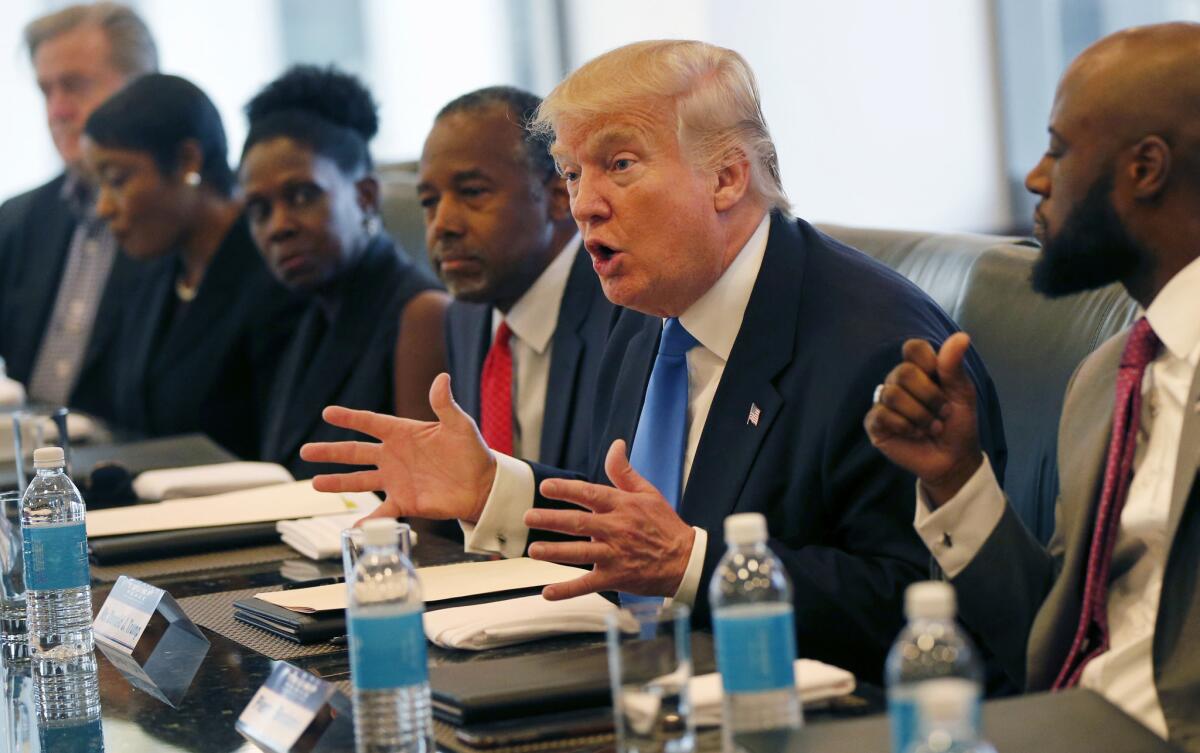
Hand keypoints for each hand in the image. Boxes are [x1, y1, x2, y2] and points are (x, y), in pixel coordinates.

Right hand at [300, 373, 495, 522]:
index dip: (349, 418)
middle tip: (305, 451)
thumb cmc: (472, 452)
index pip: (370, 423)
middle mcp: (394, 456)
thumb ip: (445, 404)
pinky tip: (352, 527)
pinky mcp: (405, 502)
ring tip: (315, 483)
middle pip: (355, 452)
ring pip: (360, 481)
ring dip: (337, 482)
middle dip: (330, 452)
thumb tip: (442, 377)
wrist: (483, 484)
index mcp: (403, 433)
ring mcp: (396, 480)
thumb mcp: (459, 425)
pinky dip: (368, 521)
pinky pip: (381, 512)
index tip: (327, 413)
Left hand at [524, 440, 695, 599]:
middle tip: (528, 518)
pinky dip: (567, 590)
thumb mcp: (648, 493)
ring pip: (580, 554)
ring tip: (534, 551)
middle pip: (579, 523)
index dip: (567, 489)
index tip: (546, 487)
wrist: (685, 561)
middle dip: (551, 520)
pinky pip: (587, 585)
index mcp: (623, 506)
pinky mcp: (615, 578)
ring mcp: (615, 555)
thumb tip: (615, 445)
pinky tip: (547, 593)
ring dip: (555, 552)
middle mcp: (616, 529)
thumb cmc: (664, 525)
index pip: (591, 494)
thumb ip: (624, 472)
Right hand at [864, 333, 982, 506]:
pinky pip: (881, 414)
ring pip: (892, 394)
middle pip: (902, 372)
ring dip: (919, 415)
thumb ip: (954, 366)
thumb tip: (961, 336)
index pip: (912, 348)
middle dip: (929, 397)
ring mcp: (884, 402)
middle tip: (942, 413)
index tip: (942, 381)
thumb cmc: (958, 424)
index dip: (928, 362)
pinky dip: (904, 426)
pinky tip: (914, 434)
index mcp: (920, 370)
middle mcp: (899, 382)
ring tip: (931, 428)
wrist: (953, 459)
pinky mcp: (875, 423)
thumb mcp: (963, 394)